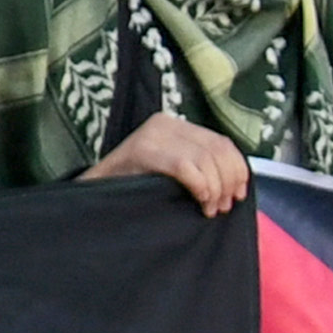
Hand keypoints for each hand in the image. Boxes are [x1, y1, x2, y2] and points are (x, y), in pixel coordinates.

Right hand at [82, 115, 253, 215]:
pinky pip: (186, 166)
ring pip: (205, 159)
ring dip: (215, 188)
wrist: (94, 195)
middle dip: (228, 181)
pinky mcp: (143, 150)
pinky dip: (200, 186)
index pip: (221, 142)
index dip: (237, 169)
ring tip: (209, 209)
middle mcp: (165, 123)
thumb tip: (235, 181)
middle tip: (222, 206)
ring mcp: (152, 135)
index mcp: (175, 125)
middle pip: (217, 150)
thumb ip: (198, 167)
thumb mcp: (171, 171)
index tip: (238, 194)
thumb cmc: (133, 189)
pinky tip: (199, 201)